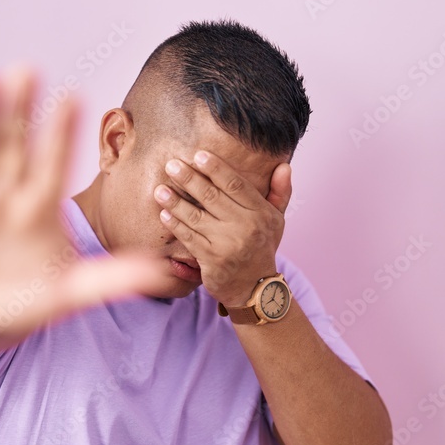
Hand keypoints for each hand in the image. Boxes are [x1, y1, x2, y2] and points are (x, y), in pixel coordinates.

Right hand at [0, 66, 167, 357]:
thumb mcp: (68, 293)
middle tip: (28, 70)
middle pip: (15, 144)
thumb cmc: (25, 303)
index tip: (73, 97)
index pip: (55, 162)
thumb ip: (109, 280)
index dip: (61, 133)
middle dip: (20, 110)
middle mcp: (8, 192)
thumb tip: (161, 273)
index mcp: (41, 206)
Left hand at [152, 150, 291, 306]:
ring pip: (196, 216)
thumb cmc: (262, 248)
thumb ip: (280, 192)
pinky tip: (164, 213)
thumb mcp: (276, 221)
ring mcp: (227, 244)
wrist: (255, 289)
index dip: (216, 168)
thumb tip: (284, 165)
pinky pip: (189, 237)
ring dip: (175, 201)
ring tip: (160, 189)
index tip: (198, 155)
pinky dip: (175, 224)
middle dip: (190, 179)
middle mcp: (245, 226)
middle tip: (171, 165)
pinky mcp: (211, 259)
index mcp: (261, 213)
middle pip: (212, 196)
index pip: (235, 185)